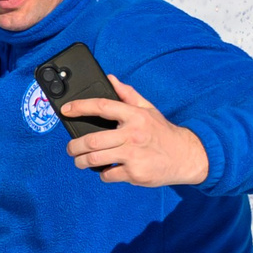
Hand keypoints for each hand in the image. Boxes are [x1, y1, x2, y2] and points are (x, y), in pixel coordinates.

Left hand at [63, 79, 209, 186]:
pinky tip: (107, 170)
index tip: (66, 110)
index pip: (102, 106)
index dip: (80, 107)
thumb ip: (127, 94)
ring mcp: (134, 156)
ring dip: (81, 162)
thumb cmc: (162, 132)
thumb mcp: (148, 109)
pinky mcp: (135, 173)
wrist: (186, 156)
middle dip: (74, 146)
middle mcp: (133, 134)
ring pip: (96, 159)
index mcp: (135, 116)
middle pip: (93, 140)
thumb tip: (110, 78)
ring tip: (79, 161)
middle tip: (70, 148)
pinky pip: (109, 174)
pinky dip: (103, 173)